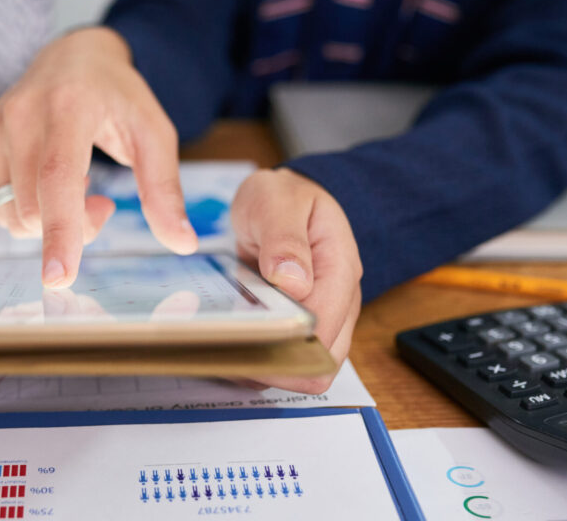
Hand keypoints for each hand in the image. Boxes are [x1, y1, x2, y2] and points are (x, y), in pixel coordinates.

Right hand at [0, 27, 197, 287]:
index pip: (57, 178)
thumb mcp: (154, 134)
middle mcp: (21, 113)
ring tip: (76, 185)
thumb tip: (183, 243)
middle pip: (33, 208)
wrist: (73, 57)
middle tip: (100, 202)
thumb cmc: (117, 97)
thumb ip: (164, 190)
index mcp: (69, 106)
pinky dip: (26, 210)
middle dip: (71, 229)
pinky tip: (47, 181)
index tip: (59, 276)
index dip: (60, 230)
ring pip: (11, 215)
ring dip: (49, 221)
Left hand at [230, 168, 362, 393]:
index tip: (249, 344)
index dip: (291, 347)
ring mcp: (323, 316)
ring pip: (306, 368)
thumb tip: (294, 282)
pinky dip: (261, 360)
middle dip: (280, 369)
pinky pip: (287, 358)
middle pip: (322, 362)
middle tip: (231, 354)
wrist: (284, 198)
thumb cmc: (285, 197)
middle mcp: (339, 301)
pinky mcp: (301, 324)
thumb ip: (285, 239)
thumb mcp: (278, 203)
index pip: (327, 330)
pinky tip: (231, 348)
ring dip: (268, 369)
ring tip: (227, 352)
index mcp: (340, 269)